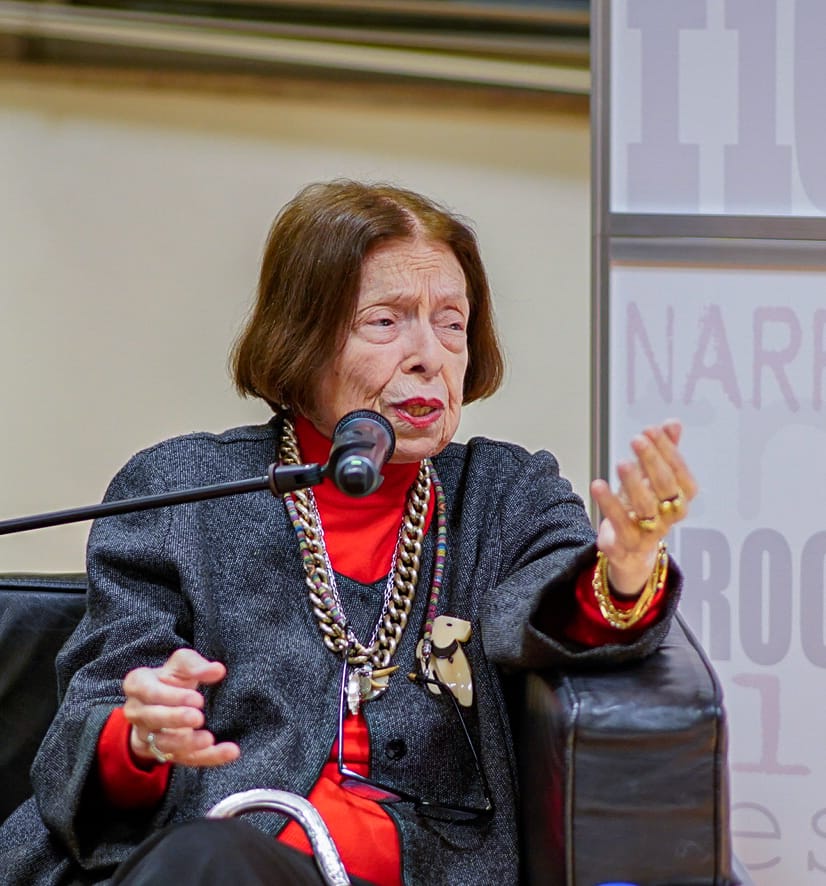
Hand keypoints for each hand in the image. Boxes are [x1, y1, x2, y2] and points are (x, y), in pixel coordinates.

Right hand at [123, 648, 240, 767]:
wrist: (163, 703)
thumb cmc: (172, 678)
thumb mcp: (180, 663)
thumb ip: (195, 664)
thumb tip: (217, 670)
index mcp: (138, 684)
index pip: (149, 691)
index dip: (171, 697)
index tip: (198, 699)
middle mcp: (138, 712)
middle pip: (153, 718)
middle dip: (176, 719)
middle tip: (198, 718)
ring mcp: (148, 735)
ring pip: (163, 743)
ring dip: (187, 743)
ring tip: (209, 739)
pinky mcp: (166, 752)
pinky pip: (186, 758)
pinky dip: (208, 756)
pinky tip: (228, 752)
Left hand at [590, 419, 696, 596]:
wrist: (629, 551)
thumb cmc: (643, 507)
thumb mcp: (651, 478)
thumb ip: (663, 452)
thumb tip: (673, 423)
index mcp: (680, 500)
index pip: (682, 475)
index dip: (669, 453)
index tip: (651, 430)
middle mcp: (669, 517)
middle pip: (666, 489)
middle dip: (653, 462)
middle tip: (637, 440)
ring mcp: (649, 534)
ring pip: (647, 509)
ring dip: (633, 484)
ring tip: (621, 462)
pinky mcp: (626, 546)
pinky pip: (620, 526)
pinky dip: (609, 505)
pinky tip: (597, 485)